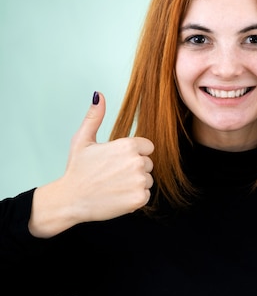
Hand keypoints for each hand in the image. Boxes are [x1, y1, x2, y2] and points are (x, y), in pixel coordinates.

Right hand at [30, 92, 153, 237]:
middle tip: (113, 175)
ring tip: (114, 185)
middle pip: (148, 163)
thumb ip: (95, 117)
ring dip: (135, 183)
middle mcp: (136, 162)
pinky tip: (118, 196)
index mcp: (127, 145)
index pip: (147, 147)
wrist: (70, 200)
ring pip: (148, 180)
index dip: (134, 153)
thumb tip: (99, 95)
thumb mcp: (82, 140)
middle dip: (134, 168)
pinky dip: (135, 198)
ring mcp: (139, 181)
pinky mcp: (140, 198)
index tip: (118, 161)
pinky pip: (146, 195)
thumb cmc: (77, 170)